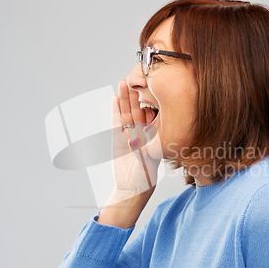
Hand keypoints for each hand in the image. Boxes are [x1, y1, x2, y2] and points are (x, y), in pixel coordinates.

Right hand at [108, 79, 161, 204]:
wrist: (132, 189)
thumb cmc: (145, 178)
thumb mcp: (149, 164)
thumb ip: (145, 151)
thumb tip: (139, 142)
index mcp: (154, 136)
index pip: (152, 114)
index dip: (149, 100)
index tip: (149, 85)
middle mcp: (143, 133)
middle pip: (138, 110)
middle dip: (135, 94)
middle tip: (133, 79)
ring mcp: (130, 134)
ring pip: (127, 113)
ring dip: (125, 99)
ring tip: (123, 84)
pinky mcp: (118, 139)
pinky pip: (117, 122)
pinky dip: (115, 111)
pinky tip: (114, 99)